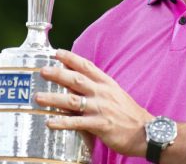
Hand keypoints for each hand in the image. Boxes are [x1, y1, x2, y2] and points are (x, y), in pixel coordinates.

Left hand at [36, 49, 153, 156]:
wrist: (147, 132)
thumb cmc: (129, 114)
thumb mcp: (115, 95)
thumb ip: (96, 88)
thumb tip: (74, 84)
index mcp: (107, 83)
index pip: (87, 66)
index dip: (71, 58)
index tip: (57, 53)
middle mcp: (103, 93)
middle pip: (76, 80)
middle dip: (58, 74)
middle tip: (42, 71)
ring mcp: (101, 108)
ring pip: (73, 100)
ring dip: (54, 98)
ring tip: (38, 98)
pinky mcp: (101, 125)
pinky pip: (77, 123)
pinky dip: (63, 122)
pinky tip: (50, 122)